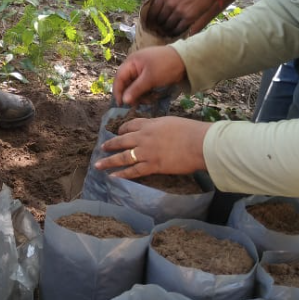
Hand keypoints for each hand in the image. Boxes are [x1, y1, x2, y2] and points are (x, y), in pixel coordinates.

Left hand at [95, 115, 209, 177]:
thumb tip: (158, 131)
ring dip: (109, 161)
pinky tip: (113, 177)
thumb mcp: (172, 122)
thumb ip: (160, 126)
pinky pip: (134, 171)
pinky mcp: (153, 166)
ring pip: (123, 157)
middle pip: (122, 140)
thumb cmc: (191, 131)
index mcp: (150, 124)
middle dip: (110, 144)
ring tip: (98, 164)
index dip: (122, 130)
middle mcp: (144, 137)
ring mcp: (147, 152)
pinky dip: (122, 174)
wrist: (199, 143)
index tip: (118, 133)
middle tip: (102, 148)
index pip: (131, 125)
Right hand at [112, 45, 187, 108]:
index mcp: (132, 62)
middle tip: (137, 104)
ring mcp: (143, 70)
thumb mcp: (150, 79)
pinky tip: (152, 97)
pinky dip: (146, 92)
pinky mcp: (151, 75)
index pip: (119, 77)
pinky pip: (143, 85)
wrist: (186, 60)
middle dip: (131, 94)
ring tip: (148, 100)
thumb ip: (135, 90)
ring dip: (140, 94)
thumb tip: (124, 101)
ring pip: (135, 85)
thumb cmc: (165, 66)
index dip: (118, 91)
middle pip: (127, 82)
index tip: (121, 104)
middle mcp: (135, 65)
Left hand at [146, 0, 223, 36]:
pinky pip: (179, 29)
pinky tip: (178, 32)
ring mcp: (179, 11)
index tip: (154, 23)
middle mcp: (169, 4)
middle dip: (160, 25)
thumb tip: (159, 5)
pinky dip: (177, 32)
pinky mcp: (189, 18)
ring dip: (168, 30)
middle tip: (161, 29)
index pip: (153, 12)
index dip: (152, 19)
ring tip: (169, 32)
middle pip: (160, 20)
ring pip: (168, 26)